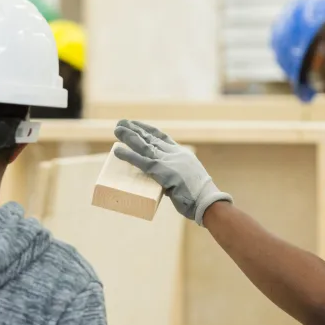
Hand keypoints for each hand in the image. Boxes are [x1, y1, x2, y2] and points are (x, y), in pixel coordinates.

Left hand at [113, 119, 232, 224]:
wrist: (207, 202)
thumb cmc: (200, 197)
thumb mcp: (190, 180)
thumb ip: (177, 178)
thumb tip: (167, 185)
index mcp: (182, 154)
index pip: (162, 137)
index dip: (149, 130)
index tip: (138, 125)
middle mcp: (175, 154)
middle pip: (151, 137)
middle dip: (135, 129)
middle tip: (122, 122)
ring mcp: (168, 162)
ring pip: (144, 145)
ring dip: (129, 136)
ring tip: (117, 129)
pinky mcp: (161, 172)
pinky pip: (141, 161)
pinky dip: (128, 155)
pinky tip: (117, 151)